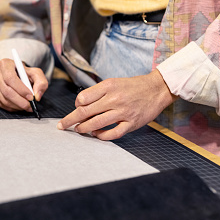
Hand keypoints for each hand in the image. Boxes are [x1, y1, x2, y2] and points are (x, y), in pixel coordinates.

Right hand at [0, 58, 47, 111]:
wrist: (17, 76)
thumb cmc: (26, 74)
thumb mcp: (36, 74)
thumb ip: (41, 83)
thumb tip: (37, 96)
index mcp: (5, 64)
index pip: (10, 78)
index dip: (21, 89)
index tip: (31, 96)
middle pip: (6, 91)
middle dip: (20, 101)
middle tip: (30, 106)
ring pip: (4, 100)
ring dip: (17, 106)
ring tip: (27, 106)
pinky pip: (2, 105)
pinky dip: (12, 108)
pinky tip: (19, 106)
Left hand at [57, 69, 175, 139]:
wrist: (157, 88)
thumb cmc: (132, 86)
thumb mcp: (113, 82)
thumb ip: (97, 93)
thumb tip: (80, 106)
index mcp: (108, 86)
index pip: (83, 98)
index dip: (76, 105)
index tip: (77, 108)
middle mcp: (115, 99)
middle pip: (85, 112)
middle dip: (70, 120)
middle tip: (62, 126)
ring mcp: (124, 112)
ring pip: (96, 123)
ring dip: (83, 129)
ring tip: (78, 130)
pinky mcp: (132, 123)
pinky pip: (113, 133)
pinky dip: (102, 136)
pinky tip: (96, 135)